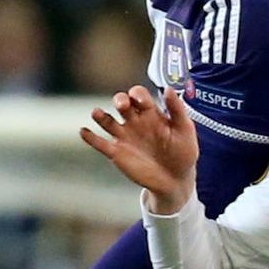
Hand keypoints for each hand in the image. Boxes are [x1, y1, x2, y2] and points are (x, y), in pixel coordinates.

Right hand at [80, 85, 198, 213]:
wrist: (176, 180)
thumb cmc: (183, 153)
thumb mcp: (185, 130)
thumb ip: (177, 109)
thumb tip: (168, 88)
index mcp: (151, 113)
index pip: (138, 95)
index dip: (137, 94)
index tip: (141, 101)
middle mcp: (135, 121)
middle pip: (121, 103)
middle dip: (119, 100)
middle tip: (121, 104)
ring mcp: (125, 137)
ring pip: (107, 121)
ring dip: (100, 115)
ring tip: (96, 113)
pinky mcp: (117, 153)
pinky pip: (100, 143)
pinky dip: (90, 138)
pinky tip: (84, 131)